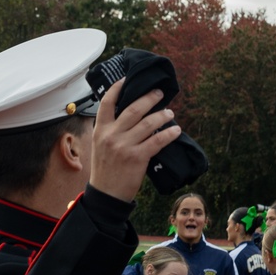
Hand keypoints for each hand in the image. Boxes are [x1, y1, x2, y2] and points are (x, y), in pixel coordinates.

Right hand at [89, 80, 181, 202]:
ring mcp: (124, 146)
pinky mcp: (137, 157)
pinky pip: (157, 140)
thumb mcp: (100, 146)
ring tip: (170, 113)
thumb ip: (111, 130)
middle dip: (149, 98)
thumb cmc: (105, 170)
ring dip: (162, 115)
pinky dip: (169, 134)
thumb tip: (130, 116)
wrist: (106, 194)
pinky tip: (176, 131)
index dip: (117, 88)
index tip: (127, 79)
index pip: (107, 103)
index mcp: (100, 130)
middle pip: (133, 109)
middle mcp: (111, 135)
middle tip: (160, 93)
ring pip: (148, 123)